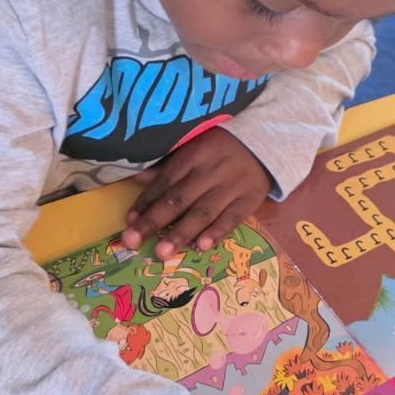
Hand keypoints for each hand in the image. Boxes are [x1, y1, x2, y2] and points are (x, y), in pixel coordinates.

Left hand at [121, 128, 271, 257]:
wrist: (265, 142)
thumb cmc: (221, 146)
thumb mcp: (193, 145)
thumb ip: (168, 163)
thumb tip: (138, 178)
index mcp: (194, 154)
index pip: (165, 181)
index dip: (146, 201)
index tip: (128, 221)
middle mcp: (211, 171)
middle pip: (179, 199)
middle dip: (154, 221)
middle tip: (133, 241)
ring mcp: (232, 186)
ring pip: (203, 212)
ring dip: (180, 233)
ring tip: (162, 253)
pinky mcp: (250, 200)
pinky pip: (232, 219)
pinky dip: (216, 233)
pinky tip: (200, 247)